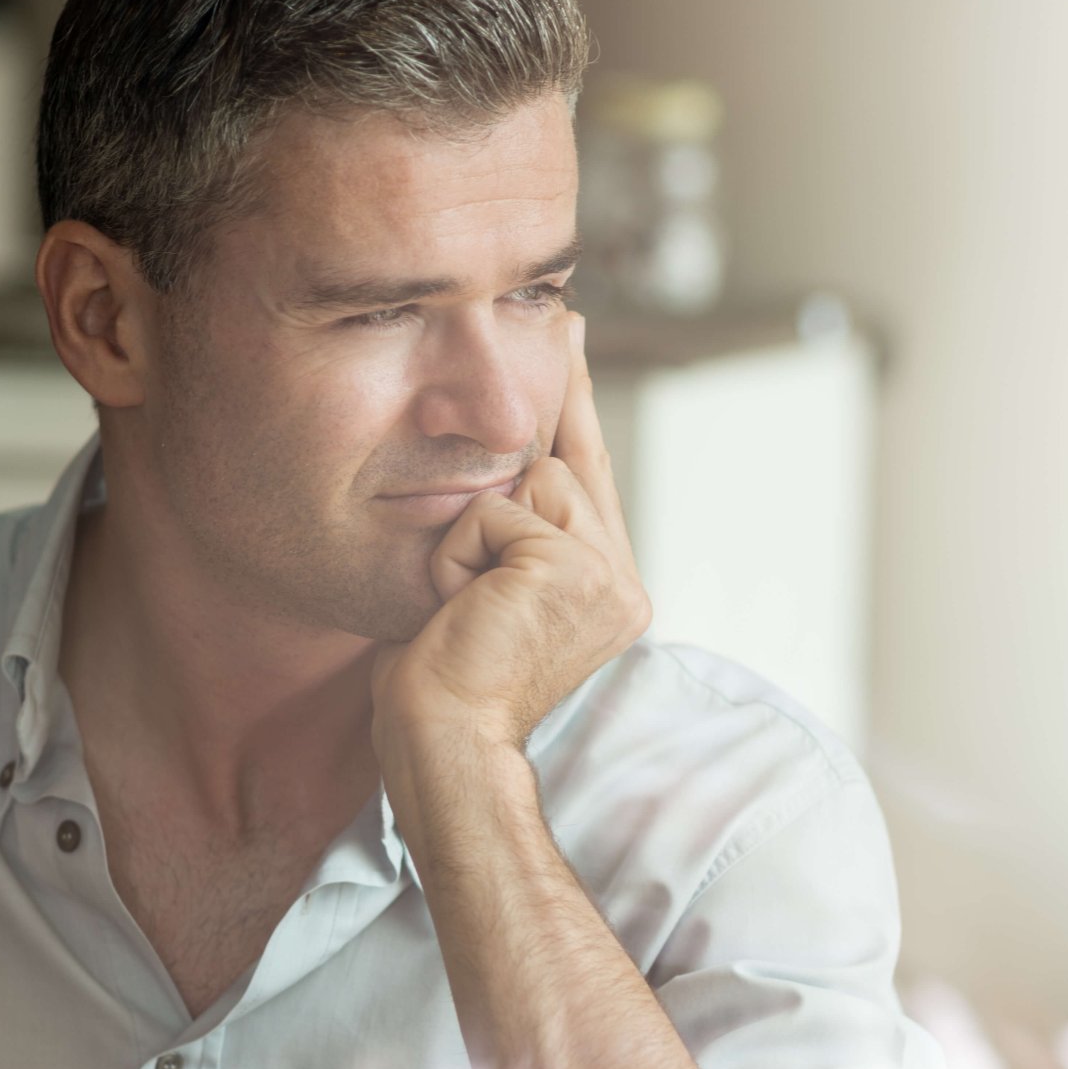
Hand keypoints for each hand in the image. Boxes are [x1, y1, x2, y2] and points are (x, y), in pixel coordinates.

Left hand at [370, 312, 651, 755]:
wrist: (444, 742)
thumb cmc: (445, 687)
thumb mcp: (481, 594)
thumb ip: (510, 534)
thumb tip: (501, 456)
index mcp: (608, 592)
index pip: (587, 473)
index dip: (573, 399)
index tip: (569, 326)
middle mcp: (622, 583)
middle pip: (556, 466)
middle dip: (493, 509)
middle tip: (467, 592)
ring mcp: (607, 574)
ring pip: (527, 480)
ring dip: (471, 540)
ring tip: (466, 609)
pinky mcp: (573, 565)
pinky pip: (492, 510)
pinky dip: (458, 554)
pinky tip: (464, 610)